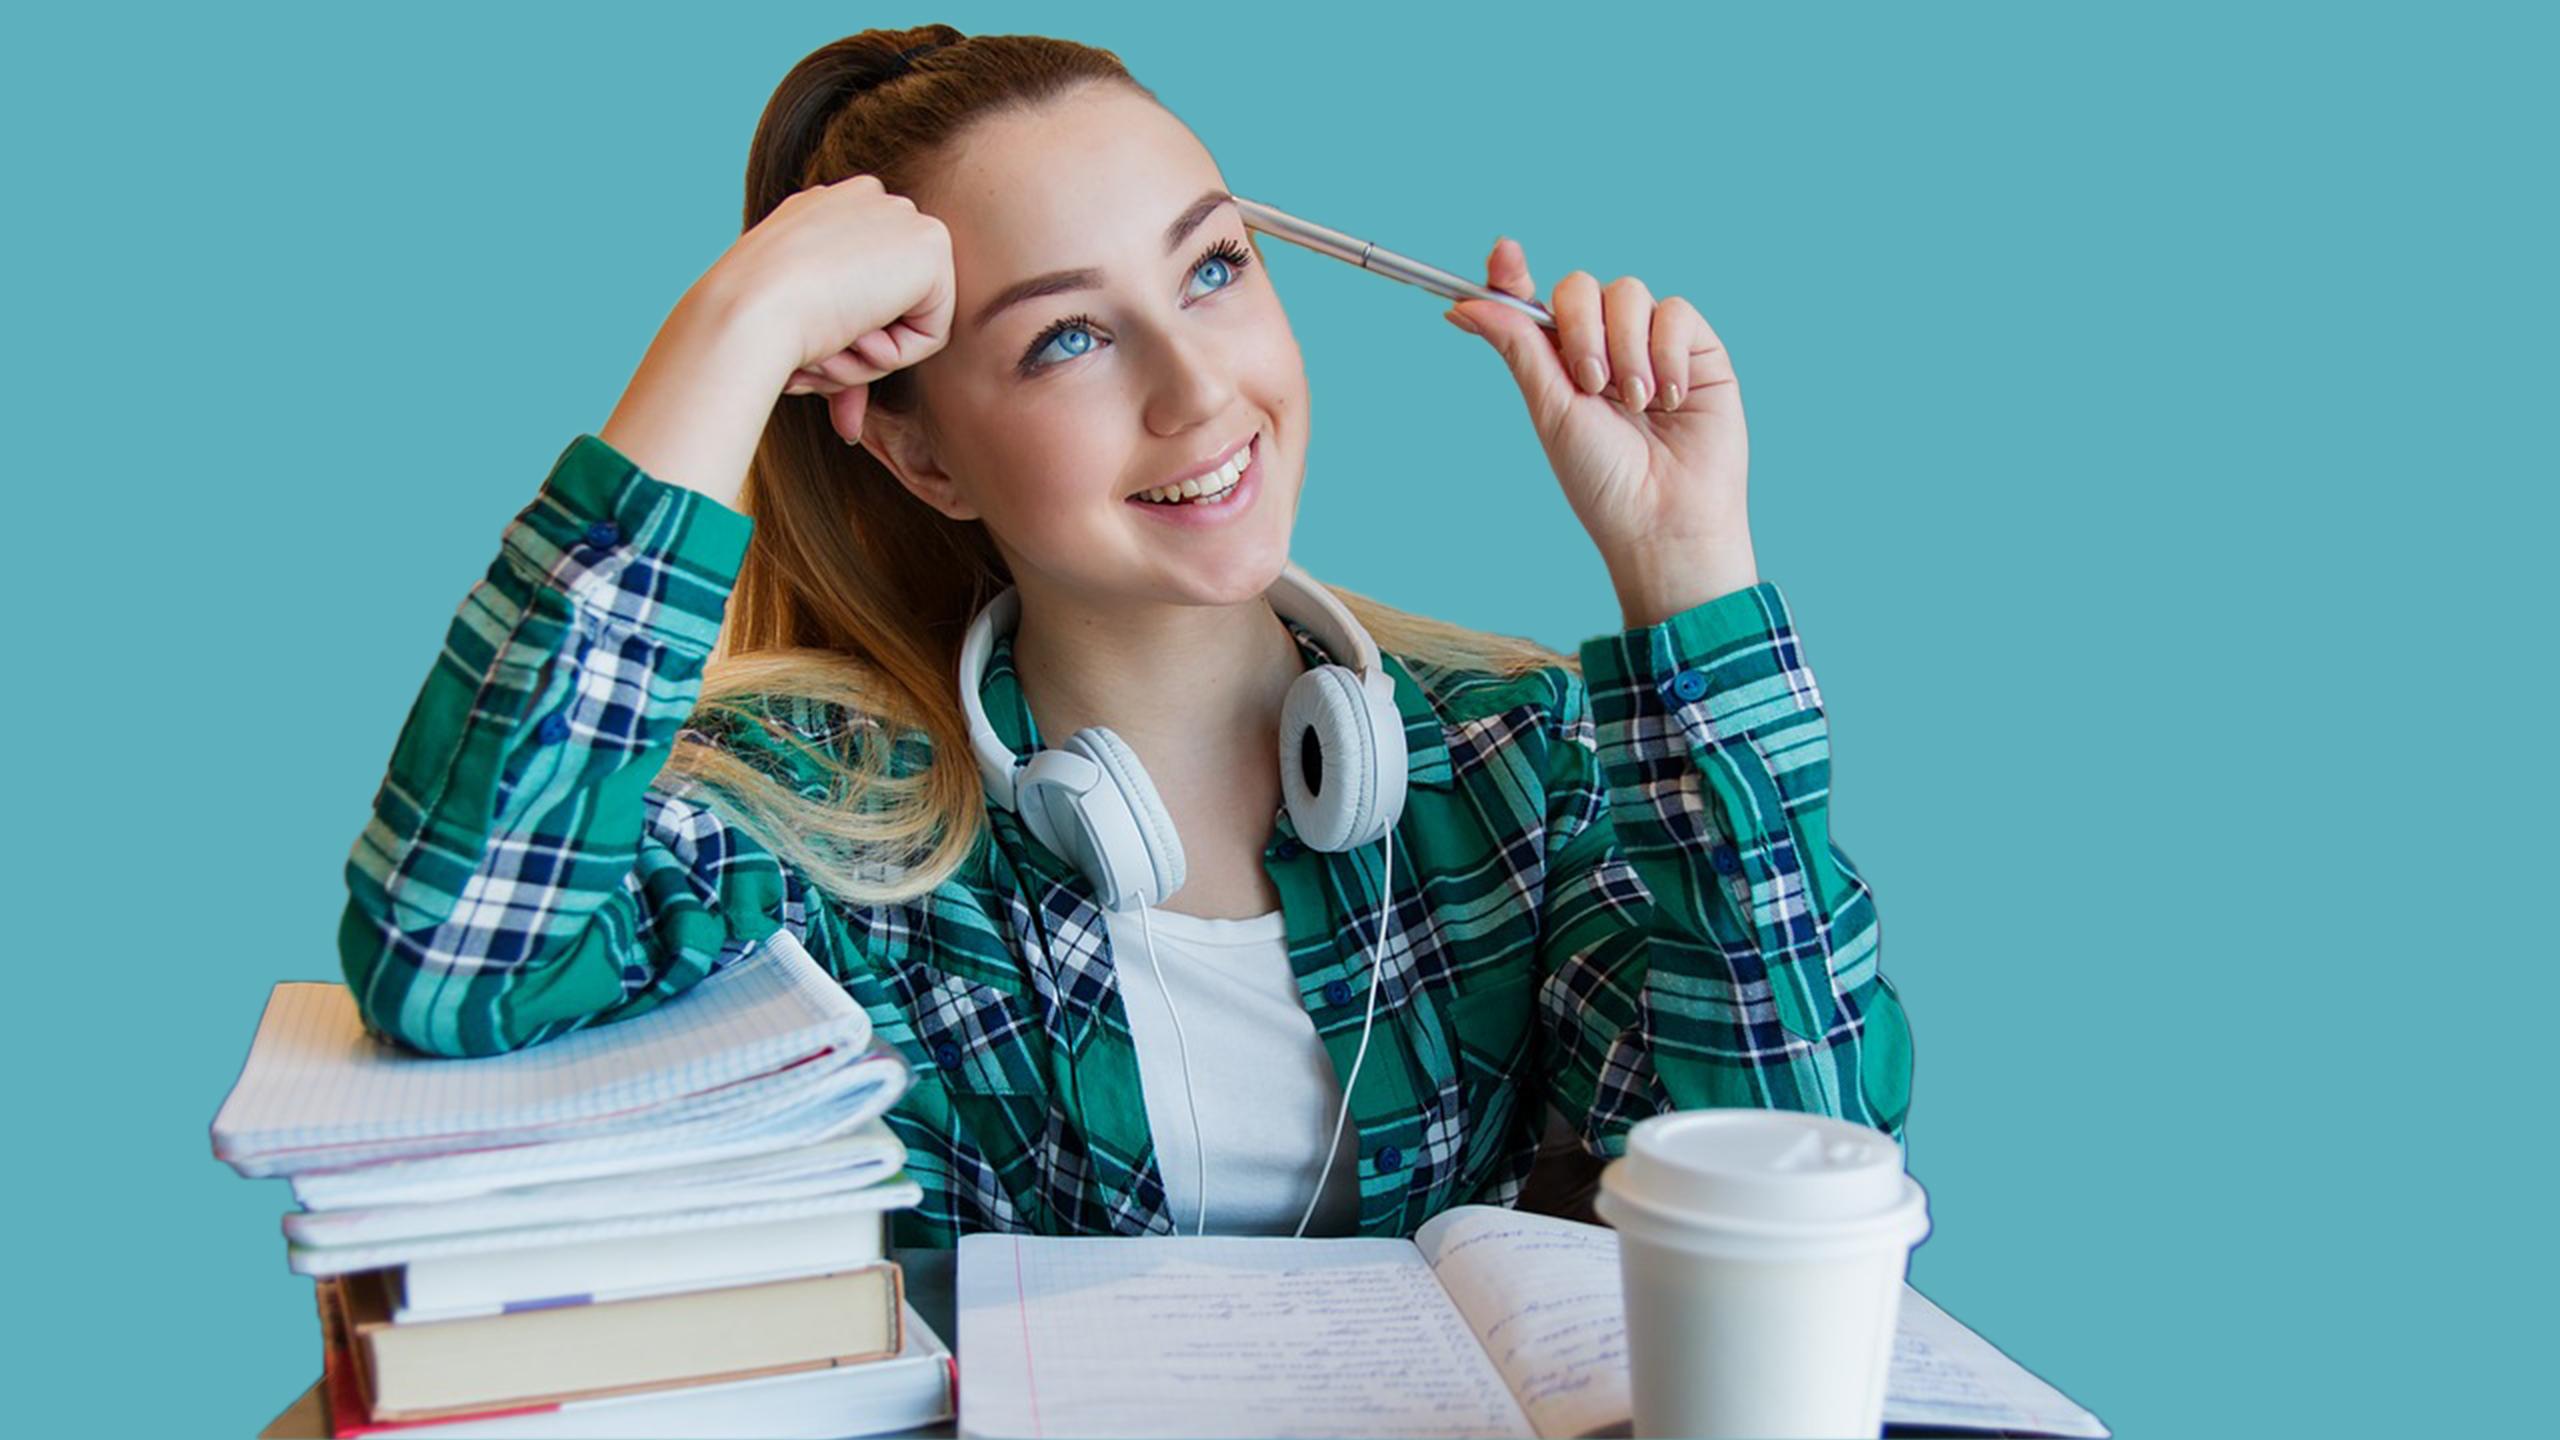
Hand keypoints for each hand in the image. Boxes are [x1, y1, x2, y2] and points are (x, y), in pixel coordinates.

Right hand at [702, 172, 957, 443]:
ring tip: (830, 341)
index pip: (864, 291)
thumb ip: (836, 359)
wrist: (749, 309)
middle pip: (891, 308)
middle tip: (814, 355)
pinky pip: (933, 334)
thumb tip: (849, 427)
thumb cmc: (756, 325)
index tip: (805, 355)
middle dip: (858, 355)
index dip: (844, 341)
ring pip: (911, 323)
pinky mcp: (931, 246)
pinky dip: (896, 355)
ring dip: (872, 358)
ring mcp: (901, 216)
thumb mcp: (801, 331)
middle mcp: (868, 201)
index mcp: (828, 209)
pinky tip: (856, 332)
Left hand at [1444, 238, 1756, 615]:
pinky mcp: (1697, 349)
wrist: (1665, 518)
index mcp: (1560, 364)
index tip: (1504, 254)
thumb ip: (1516, 347)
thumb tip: (1463, 304)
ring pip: (1629, 292)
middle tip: (1593, 384)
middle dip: (1581, 330)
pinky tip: (1671, 398)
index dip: (1513, 274)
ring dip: (1626, 348)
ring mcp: (1651, 345)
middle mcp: (1605, 347)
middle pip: (1582, 287)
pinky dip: (1667, 352)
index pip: (1534, 302)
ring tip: (1637, 402)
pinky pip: (1675, 311)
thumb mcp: (1550, 410)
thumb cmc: (1603, 479)